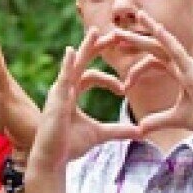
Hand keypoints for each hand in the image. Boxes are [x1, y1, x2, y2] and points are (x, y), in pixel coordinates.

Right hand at [28, 29, 144, 174]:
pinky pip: (62, 78)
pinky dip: (67, 65)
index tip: (124, 89)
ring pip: (74, 64)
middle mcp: (64, 89)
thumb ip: (118, 130)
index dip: (109, 79)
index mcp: (72, 94)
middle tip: (116, 34)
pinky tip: (72, 51)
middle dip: (98, 48)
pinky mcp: (56, 100)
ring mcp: (59, 92)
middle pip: (83, 62)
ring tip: (96, 33)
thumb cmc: (68, 145)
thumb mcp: (99, 135)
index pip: (92, 76)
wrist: (52, 159)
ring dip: (86, 48)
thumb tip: (140, 132)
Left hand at [86, 12, 192, 159]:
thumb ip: (157, 121)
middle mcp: (184, 64)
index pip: (154, 62)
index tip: (123, 84)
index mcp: (180, 73)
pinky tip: (154, 27)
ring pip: (164, 42)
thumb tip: (140, 128)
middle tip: (116, 35)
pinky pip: (176, 48)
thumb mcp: (175, 119)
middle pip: (156, 47)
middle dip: (136, 40)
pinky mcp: (192, 69)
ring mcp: (188, 64)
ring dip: (149, 29)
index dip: (137, 68)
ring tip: (133, 19)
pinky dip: (165, 37)